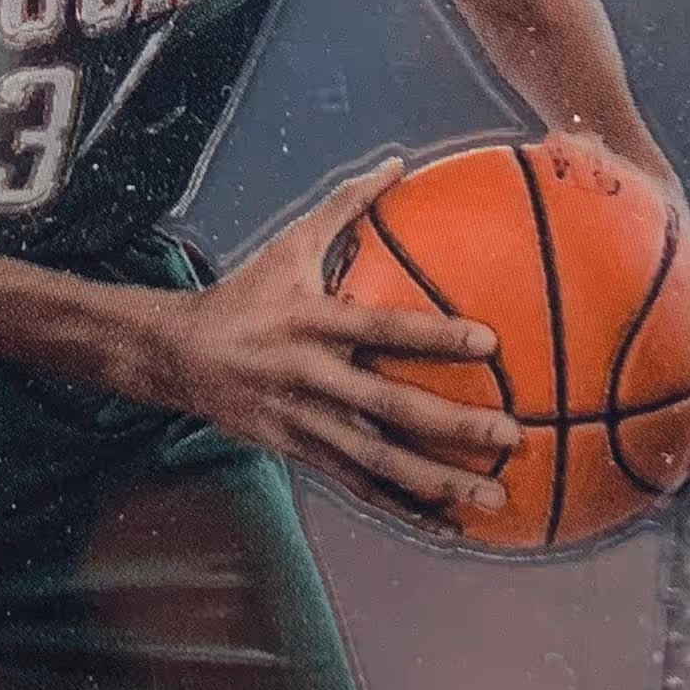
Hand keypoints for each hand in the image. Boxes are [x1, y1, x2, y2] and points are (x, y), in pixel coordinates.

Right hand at [152, 160, 516, 521]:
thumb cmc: (246, 293)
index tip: (490, 341)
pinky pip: (357, 488)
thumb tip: (398, 161)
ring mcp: (304, 422)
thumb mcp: (289, 244)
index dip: (433, 335)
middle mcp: (310, 376)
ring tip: (492, 498)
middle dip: (453, 425)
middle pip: (389, 407)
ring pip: (377, 463)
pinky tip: (447, 527)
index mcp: (311, 321)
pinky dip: (402, 510)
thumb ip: (346, 206)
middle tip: (512, 435)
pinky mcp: (299, 452)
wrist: (178, 355)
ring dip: (438, 483)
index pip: (381, 328)